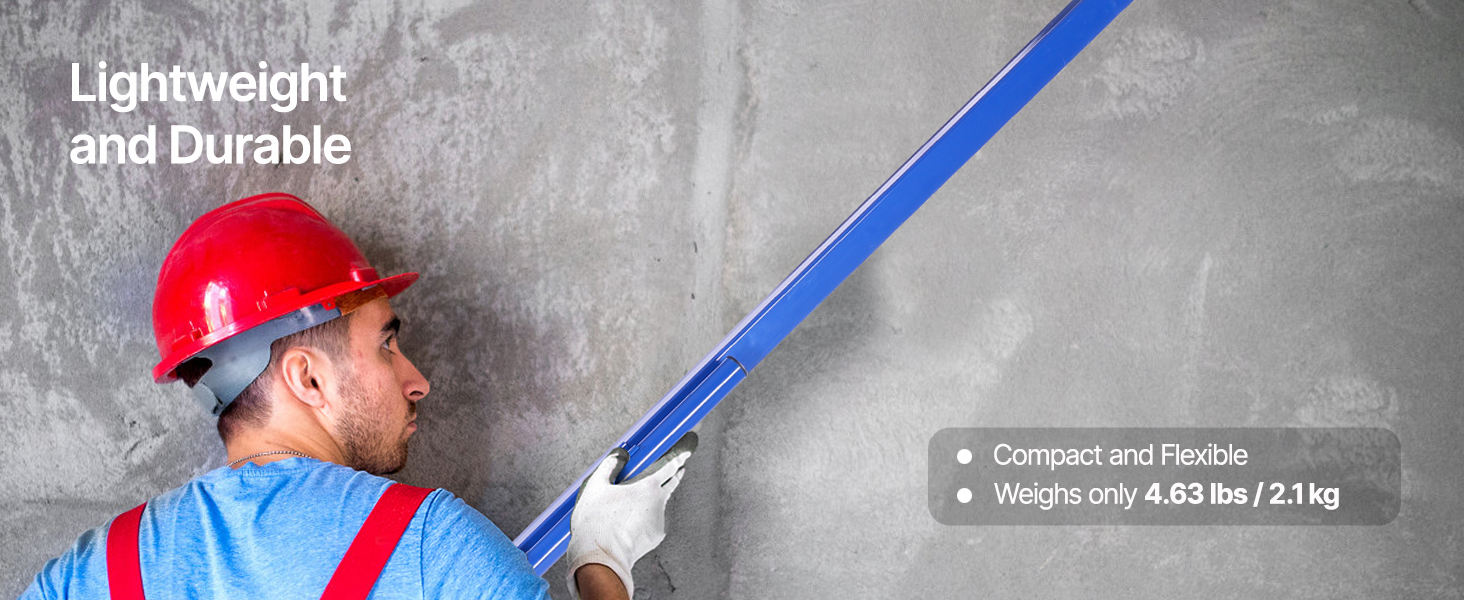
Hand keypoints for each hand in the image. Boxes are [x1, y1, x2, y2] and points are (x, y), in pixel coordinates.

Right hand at [566, 432, 697, 598]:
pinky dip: (646, 517)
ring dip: (655, 496)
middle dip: (676, 473)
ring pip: (660, 502)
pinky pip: (653, 520)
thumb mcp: (596, 485)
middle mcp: (659, 501)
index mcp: (647, 485)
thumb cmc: (596, 521)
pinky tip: (629, 523)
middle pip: (672, 482)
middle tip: (677, 467)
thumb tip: (621, 455)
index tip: (688, 448)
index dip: (680, 454)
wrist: (600, 557)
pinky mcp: (656, 536)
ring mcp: (659, 520)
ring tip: (635, 501)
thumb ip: (610, 465)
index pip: (670, 464)